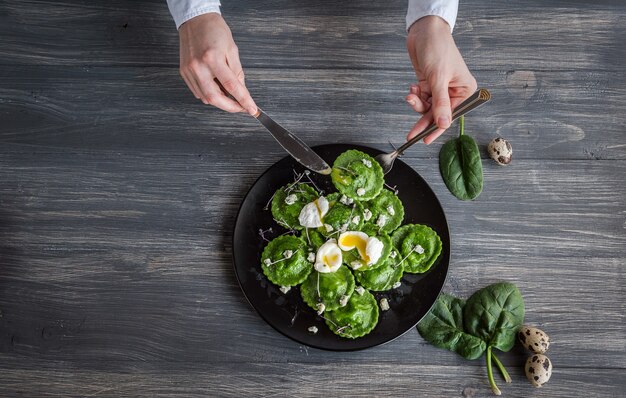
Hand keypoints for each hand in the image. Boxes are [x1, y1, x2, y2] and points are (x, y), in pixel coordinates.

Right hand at [178, 13, 256, 114]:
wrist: (195, 19)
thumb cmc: (214, 30)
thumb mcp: (232, 49)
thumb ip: (237, 72)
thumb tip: (241, 91)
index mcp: (212, 58)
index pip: (232, 86)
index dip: (243, 100)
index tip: (251, 109)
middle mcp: (198, 66)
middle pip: (215, 98)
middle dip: (230, 107)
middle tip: (241, 107)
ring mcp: (189, 71)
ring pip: (206, 98)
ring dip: (220, 101)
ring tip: (229, 93)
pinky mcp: (184, 73)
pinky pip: (198, 92)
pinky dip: (209, 95)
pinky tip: (216, 87)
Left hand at [405, 16, 476, 143]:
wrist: (424, 32)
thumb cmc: (438, 49)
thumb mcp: (439, 78)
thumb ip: (440, 103)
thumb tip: (443, 124)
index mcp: (464, 90)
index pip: (451, 115)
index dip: (437, 129)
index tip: (425, 140)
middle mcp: (454, 91)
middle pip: (437, 114)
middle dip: (423, 121)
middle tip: (411, 134)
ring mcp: (440, 88)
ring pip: (427, 107)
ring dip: (417, 104)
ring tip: (411, 95)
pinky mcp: (429, 84)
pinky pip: (421, 98)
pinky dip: (415, 96)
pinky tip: (413, 88)